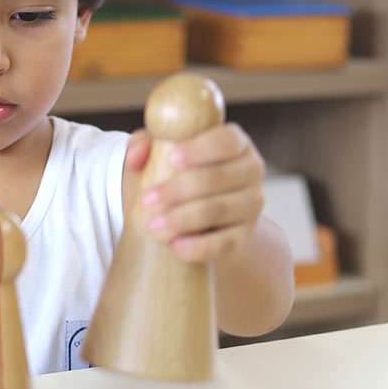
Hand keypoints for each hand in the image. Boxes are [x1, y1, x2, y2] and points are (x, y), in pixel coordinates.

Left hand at [127, 122, 265, 263]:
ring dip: (184, 219)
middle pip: (218, 177)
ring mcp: (251, 203)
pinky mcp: (244, 234)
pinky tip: (177, 248)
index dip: (200, 150)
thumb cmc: (172, 174)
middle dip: (179, 190)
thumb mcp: (157, 154)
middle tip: (146, 200)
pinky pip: (226, 242)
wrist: (192, 216)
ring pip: (220, 210)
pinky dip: (200, 247)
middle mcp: (251, 169)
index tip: (171, 159)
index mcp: (235, 141)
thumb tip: (136, 156)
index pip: (226, 141)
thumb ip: (143, 145)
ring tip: (153, 227)